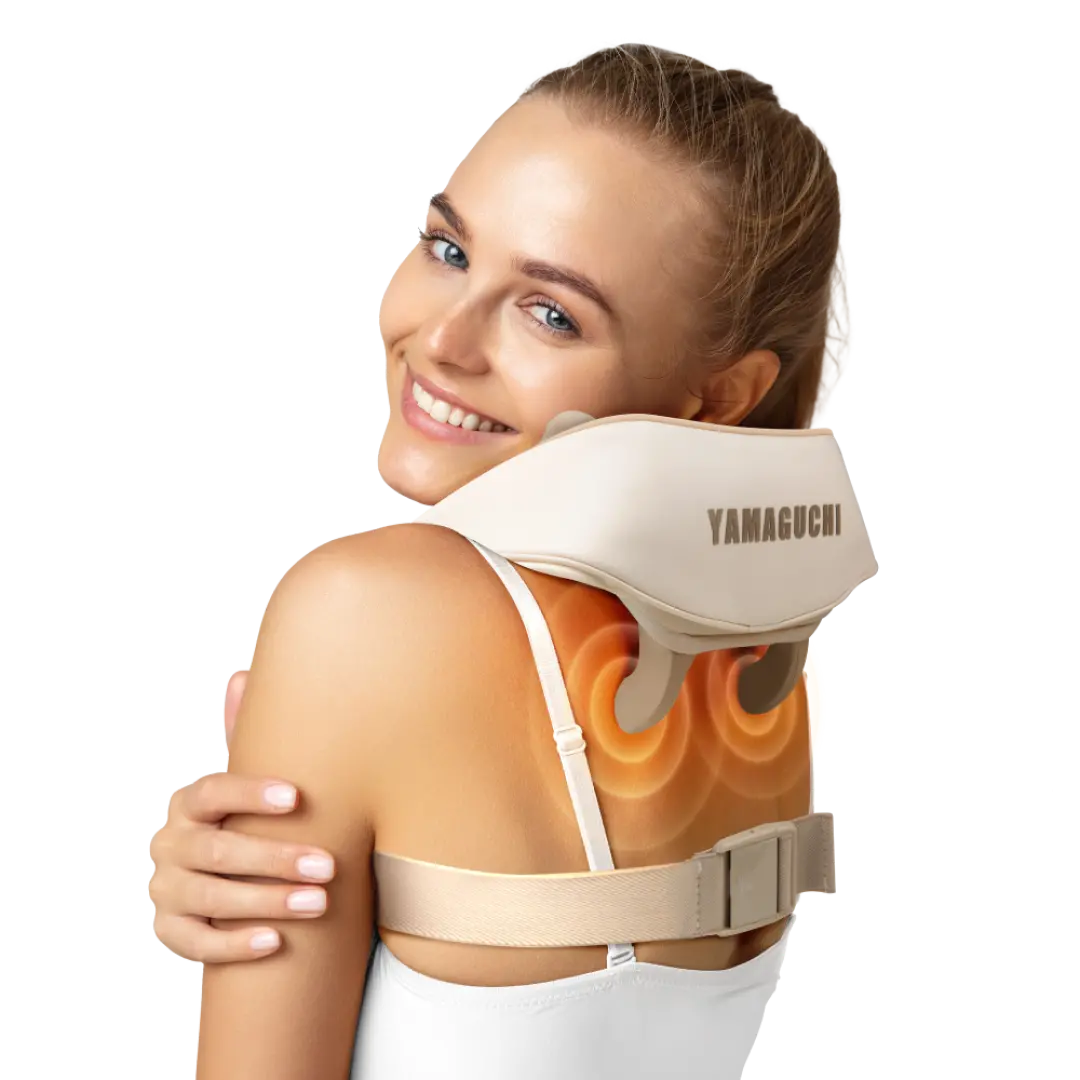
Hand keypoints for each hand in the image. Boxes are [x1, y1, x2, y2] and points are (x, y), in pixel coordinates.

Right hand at [148, 670, 336, 962]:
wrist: (225, 876)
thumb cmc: (249, 816)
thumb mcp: (247, 778)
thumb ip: (248, 734)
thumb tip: (242, 673)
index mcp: (190, 803)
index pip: (212, 793)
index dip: (252, 793)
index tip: (298, 797)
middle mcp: (170, 844)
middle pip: (217, 851)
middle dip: (275, 859)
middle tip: (327, 866)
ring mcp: (167, 889)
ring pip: (210, 898)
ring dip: (266, 901)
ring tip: (318, 903)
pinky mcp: (170, 930)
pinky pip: (197, 943)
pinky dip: (235, 944)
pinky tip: (276, 941)